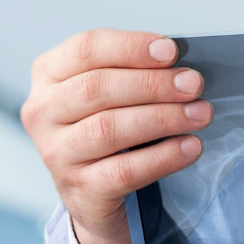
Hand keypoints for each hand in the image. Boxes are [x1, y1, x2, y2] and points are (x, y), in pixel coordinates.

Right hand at [21, 29, 212, 243]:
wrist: (91, 197)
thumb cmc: (105, 135)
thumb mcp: (107, 96)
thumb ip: (132, 75)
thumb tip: (180, 70)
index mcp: (48, 76)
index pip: (85, 49)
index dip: (130, 47)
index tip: (171, 50)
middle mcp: (43, 112)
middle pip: (98, 88)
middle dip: (153, 84)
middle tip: (193, 85)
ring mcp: (56, 153)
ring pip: (110, 129)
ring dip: (162, 118)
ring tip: (200, 114)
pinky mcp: (80, 188)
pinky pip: (125, 170)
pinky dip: (163, 157)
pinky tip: (190, 147)